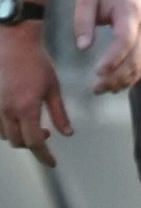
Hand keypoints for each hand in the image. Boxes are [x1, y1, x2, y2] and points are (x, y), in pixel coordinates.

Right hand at [0, 26, 70, 166]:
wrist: (13, 44)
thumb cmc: (37, 64)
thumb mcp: (54, 89)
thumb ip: (59, 113)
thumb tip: (67, 134)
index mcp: (26, 109)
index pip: (35, 142)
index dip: (44, 156)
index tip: (54, 164)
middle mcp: (6, 111)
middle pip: (19, 142)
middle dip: (34, 145)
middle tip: (49, 133)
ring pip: (6, 135)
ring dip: (21, 137)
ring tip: (37, 125)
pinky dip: (10, 128)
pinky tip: (22, 118)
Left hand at [76, 0, 140, 93]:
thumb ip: (83, 23)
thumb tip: (84, 48)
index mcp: (130, 12)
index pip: (126, 39)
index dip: (114, 58)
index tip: (98, 72)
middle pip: (137, 55)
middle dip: (118, 75)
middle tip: (96, 88)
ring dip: (125, 78)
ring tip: (104, 89)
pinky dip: (132, 74)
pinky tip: (117, 84)